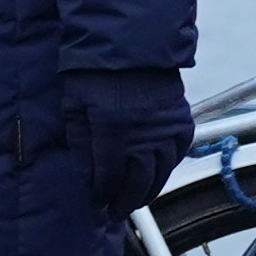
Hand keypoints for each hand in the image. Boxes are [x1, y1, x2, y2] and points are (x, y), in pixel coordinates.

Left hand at [64, 65, 197, 207]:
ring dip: (148, 191)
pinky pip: (177, 153)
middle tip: (116, 212)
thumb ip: (81, 146)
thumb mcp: (75, 107)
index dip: (102, 195)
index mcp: (112, 127)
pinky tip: (156, 174)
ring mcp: (166, 126)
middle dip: (125, 201)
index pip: (109, 177)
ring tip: (135, 200)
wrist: (130, 43)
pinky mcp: (180, 119)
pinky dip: (167, 168)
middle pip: (138, 182)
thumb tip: (89, 180)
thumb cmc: (94, 72)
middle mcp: (143, 132)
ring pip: (160, 172)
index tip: (97, 204)